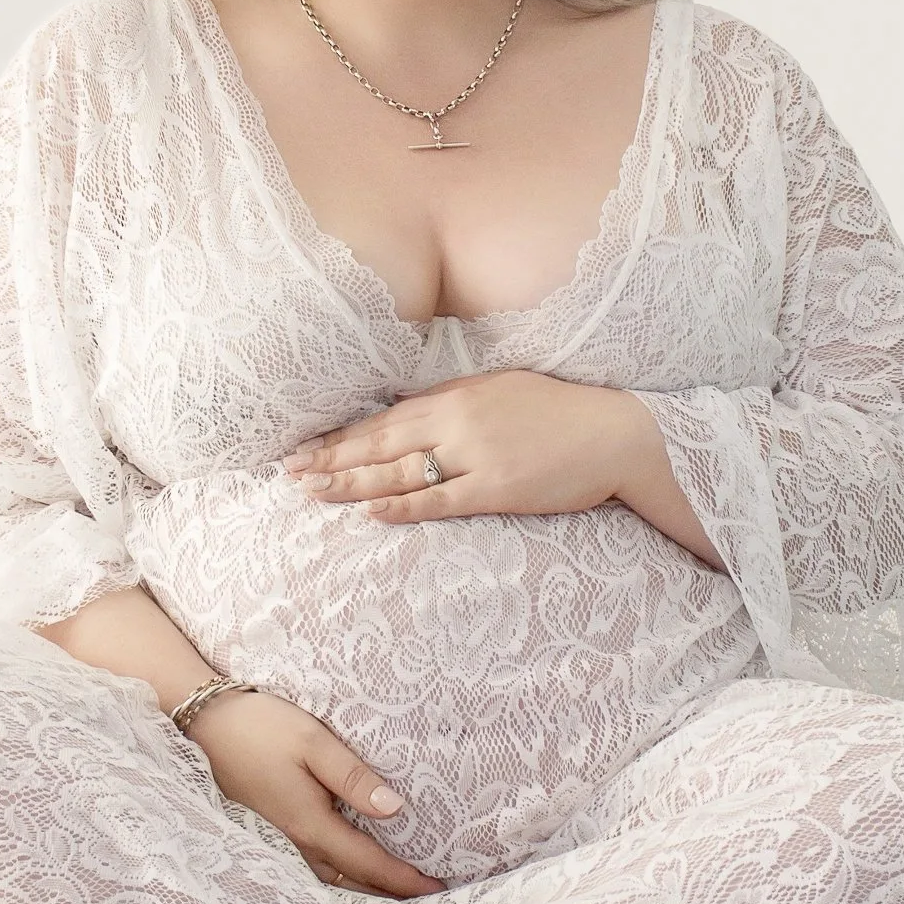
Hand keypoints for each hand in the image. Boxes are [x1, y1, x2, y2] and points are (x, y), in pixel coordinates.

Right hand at [184, 688, 444, 898]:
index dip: (403, 879)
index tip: (438, 889)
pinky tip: (350, 866)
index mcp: (310, 825)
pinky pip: (313, 865)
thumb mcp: (314, 742)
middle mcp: (295, 842)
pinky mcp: (270, 829)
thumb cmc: (261, 727)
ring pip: (330, 877)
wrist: (204, 723)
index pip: (367, 863)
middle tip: (426, 898)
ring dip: (363, 887)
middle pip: (350, 881)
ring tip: (395, 888)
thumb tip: (395, 810)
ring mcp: (278, 839)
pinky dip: (340, 873)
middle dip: (388, 893)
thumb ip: (353, 777)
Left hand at [284, 368, 725, 564]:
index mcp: (457, 395)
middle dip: (332, 459)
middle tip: (288, 474)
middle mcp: (458, 420)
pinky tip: (370, 511)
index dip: (342, 435)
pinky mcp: (497, 486)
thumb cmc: (560, 412)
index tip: (305, 447)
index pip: (385, 417)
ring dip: (352, 482)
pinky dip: (403, 505)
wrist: (615, 432)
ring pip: (401, 470)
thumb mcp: (500, 392)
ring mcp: (476, 453)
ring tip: (312, 493)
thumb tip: (412, 416)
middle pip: (381, 442)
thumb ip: (456, 403)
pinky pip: (440, 498)